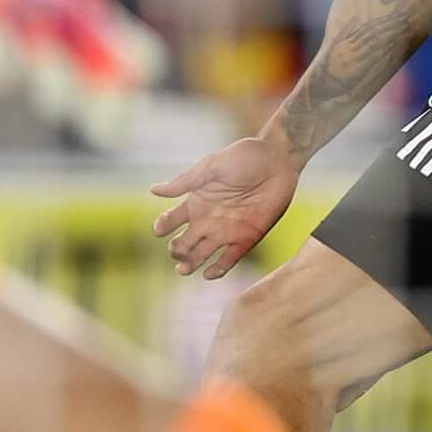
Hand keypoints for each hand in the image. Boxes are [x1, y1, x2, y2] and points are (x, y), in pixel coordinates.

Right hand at [150, 130, 300, 278]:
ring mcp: (226, 231)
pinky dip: (218, 269)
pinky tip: (208, 274)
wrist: (278, 161)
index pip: (171, 220)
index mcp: (196, 201)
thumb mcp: (211, 166)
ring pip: (201, 254)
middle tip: (177, 251)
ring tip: (183, 269)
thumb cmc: (244, 158)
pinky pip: (229, 260)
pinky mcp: (247, 238)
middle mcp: (208, 219)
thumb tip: (153, 190)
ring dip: (191, 263)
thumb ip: (185, 181)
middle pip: (184, 242)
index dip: (162, 227)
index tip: (160, 229)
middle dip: (176, 250)